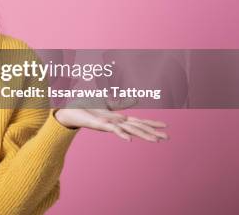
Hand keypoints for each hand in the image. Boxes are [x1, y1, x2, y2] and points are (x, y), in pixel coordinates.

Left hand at [54, 108, 168, 141]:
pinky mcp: (100, 125)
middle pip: (138, 127)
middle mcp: (116, 123)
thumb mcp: (106, 102)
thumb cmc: (87, 108)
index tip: (166, 127)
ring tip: (156, 140)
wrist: (70, 111)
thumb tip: (134, 99)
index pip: (139, 121)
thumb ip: (120, 102)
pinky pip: (113, 130)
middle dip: (152, 132)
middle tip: (168, 138)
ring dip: (142, 135)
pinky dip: (122, 134)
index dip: (152, 123)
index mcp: (118, 118)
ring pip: (129, 130)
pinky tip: (130, 140)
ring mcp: (109, 125)